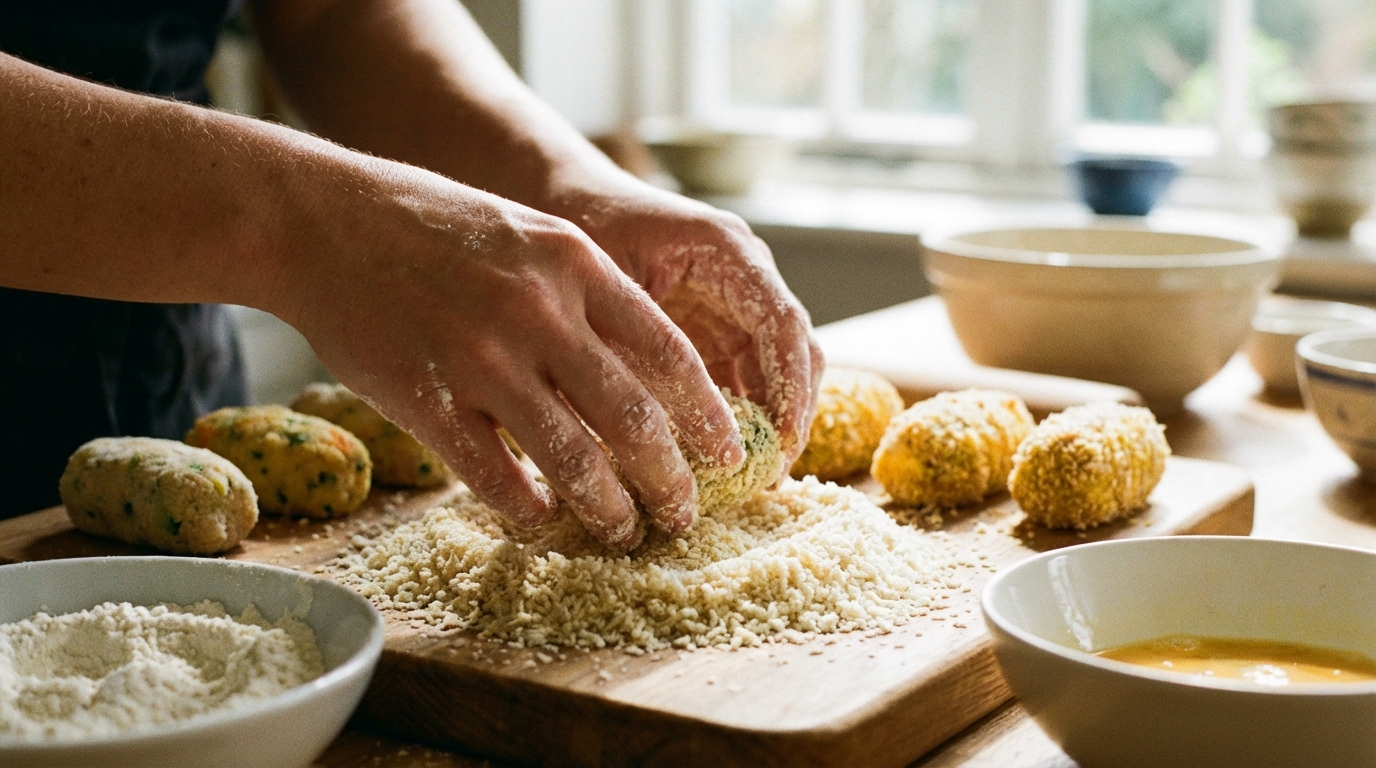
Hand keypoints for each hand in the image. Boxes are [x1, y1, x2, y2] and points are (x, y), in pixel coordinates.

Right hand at [272, 160, 743, 549]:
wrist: (323, 220)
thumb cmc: (433, 225)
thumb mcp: (530, 233)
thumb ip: (587, 292)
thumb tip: (644, 369)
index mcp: (575, 266)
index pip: (669, 354)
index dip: (706, 414)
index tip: (727, 454)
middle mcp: (539, 313)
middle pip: (633, 418)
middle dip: (671, 479)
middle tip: (685, 513)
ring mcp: (481, 359)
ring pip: (571, 458)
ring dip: (608, 508)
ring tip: (624, 530)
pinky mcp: (426, 399)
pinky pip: (493, 474)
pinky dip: (527, 507)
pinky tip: (542, 519)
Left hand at [546, 177, 823, 468]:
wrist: (561, 194)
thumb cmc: (579, 227)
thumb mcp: (602, 286)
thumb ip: (633, 345)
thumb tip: (647, 428)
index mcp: (726, 251)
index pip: (781, 323)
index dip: (790, 386)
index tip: (782, 439)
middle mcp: (747, 274)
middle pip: (796, 351)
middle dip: (790, 414)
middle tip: (770, 474)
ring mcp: (738, 301)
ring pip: (779, 370)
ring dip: (769, 422)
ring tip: (749, 479)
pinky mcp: (721, 326)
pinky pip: (746, 377)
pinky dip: (740, 417)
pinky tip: (719, 459)